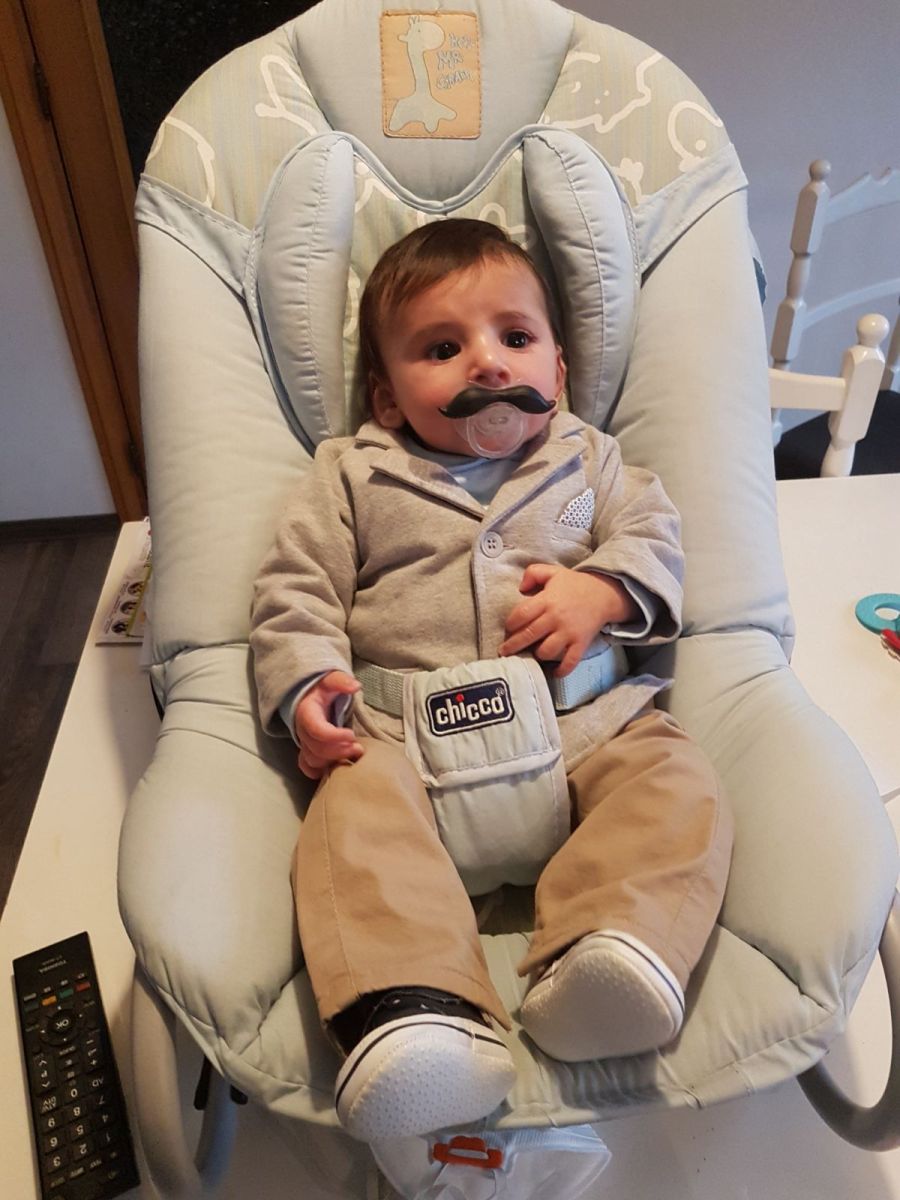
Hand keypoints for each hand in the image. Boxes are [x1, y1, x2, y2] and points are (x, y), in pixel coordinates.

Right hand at [295, 670, 363, 778]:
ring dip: (333, 761)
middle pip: (316, 749)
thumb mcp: (330, 679)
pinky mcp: (306, 750)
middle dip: (339, 751)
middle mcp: (302, 730)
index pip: (317, 730)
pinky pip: (307, 766)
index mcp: (306, 713)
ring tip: (354, 755)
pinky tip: (335, 768)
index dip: (335, 736)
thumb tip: (355, 686)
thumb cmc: (322, 688)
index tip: (352, 734)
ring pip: (313, 760)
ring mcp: (303, 742)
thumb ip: (341, 681)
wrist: (308, 695)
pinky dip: (319, 771)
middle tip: (359, 748)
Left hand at [500, 563, 636, 675]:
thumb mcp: (552, 571)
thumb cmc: (575, 584)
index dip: (511, 623)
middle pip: (529, 635)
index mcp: (547, 600)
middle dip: (513, 645)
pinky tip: (553, 672)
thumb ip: (533, 573)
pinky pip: (570, 662)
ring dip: (537, 655)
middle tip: (503, 652)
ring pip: (547, 651)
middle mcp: (556, 618)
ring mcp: (569, 632)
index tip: (508, 628)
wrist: (605, 594)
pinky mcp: (581, 644)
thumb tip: (520, 588)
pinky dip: (561, 670)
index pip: (522, 614)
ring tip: (532, 654)